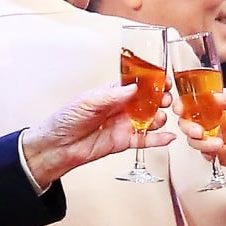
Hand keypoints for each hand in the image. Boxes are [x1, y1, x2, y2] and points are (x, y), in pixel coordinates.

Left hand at [22, 83, 174, 187]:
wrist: (57, 146)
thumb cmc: (66, 119)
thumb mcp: (88, 102)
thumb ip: (112, 95)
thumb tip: (133, 88)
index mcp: (112, 93)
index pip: (137, 83)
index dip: (152, 81)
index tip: (164, 80)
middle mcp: (121, 107)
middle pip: (147, 101)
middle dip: (160, 99)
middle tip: (166, 99)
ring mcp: (124, 124)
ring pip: (149, 119)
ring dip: (160, 117)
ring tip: (162, 117)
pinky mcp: (124, 141)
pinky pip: (144, 140)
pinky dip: (157, 139)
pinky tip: (168, 137)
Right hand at [173, 89, 225, 181]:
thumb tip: (215, 96)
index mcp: (219, 103)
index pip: (194, 100)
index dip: (183, 103)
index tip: (180, 108)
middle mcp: (212, 119)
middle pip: (186, 121)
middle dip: (188, 127)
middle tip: (199, 132)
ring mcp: (213, 136)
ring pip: (193, 140)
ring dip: (203, 143)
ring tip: (220, 144)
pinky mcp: (217, 153)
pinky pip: (206, 154)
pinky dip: (216, 154)